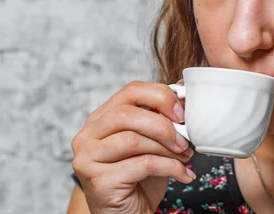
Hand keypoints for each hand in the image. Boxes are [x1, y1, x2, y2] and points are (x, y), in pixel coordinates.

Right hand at [71, 81, 194, 213]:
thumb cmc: (139, 180)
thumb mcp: (150, 144)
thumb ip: (158, 121)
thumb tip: (185, 100)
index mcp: (100, 119)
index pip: (130, 91)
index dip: (159, 96)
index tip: (181, 112)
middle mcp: (87, 135)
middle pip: (127, 114)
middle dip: (163, 125)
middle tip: (185, 139)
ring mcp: (88, 158)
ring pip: (132, 139)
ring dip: (166, 148)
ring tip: (184, 157)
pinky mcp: (99, 181)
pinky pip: (141, 165)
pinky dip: (169, 167)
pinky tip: (183, 174)